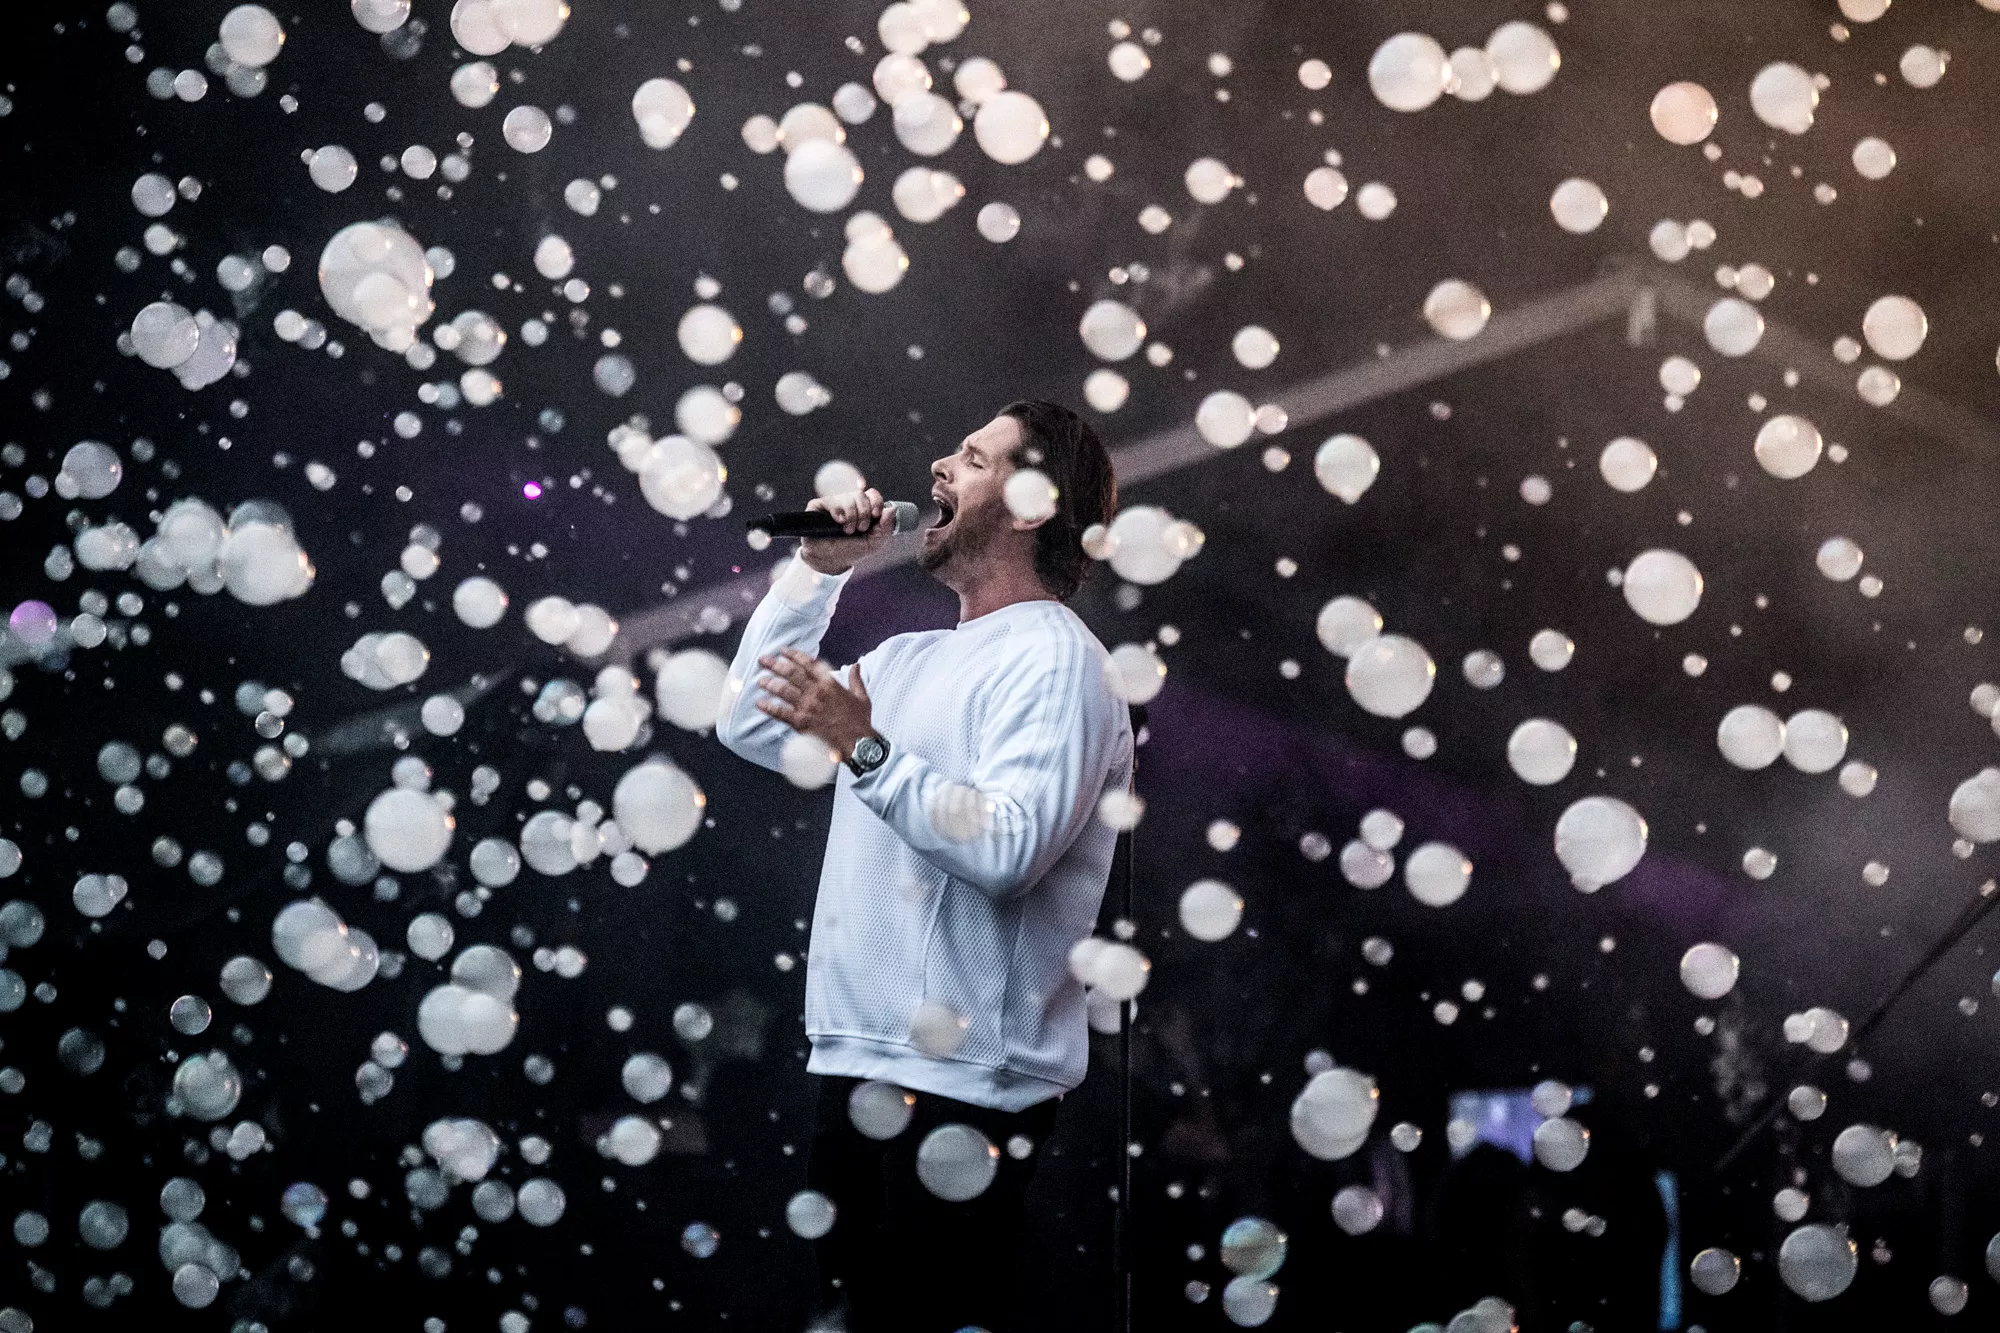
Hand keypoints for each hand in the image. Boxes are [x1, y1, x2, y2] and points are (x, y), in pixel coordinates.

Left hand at [753, 648, 879, 760]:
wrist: (858, 742)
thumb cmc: (860, 721)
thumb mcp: (862, 696)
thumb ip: (856, 679)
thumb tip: (856, 665)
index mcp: (830, 683)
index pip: (808, 663)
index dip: (793, 655)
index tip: (783, 651)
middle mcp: (817, 692)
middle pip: (791, 673)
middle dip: (774, 664)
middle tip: (763, 660)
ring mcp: (808, 707)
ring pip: (783, 690)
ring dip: (769, 684)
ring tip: (760, 681)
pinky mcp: (801, 722)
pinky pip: (781, 712)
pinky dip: (769, 707)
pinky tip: (760, 704)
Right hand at [799, 487, 894, 575]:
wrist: (829, 561)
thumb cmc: (850, 551)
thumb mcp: (872, 544)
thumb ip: (885, 528)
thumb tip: (892, 508)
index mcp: (863, 510)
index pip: (872, 494)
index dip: (876, 501)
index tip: (875, 514)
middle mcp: (849, 504)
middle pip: (861, 495)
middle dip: (864, 513)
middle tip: (860, 528)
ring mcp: (834, 504)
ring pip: (847, 497)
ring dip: (851, 515)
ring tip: (847, 530)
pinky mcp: (818, 506)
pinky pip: (829, 500)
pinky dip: (837, 510)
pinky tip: (838, 521)